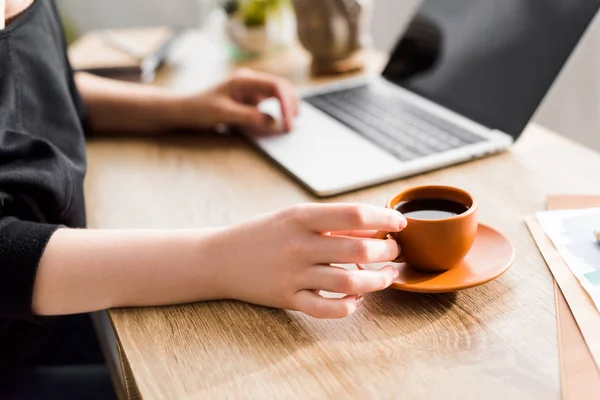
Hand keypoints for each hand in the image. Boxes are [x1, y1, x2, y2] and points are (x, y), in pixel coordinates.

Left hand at [178, 69, 298, 133]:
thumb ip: (250, 117)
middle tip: (294, 124)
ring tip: (291, 123)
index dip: (286, 104)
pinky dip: (278, 111)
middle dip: (291, 103)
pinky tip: (280, 122)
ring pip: (278, 94)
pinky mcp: (249, 99)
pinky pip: (269, 102)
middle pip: (281, 87)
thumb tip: (274, 122)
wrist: (184, 111)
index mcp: (245, 80)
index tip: (288, 122)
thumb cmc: (200, 110)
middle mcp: (250, 80)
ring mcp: (250, 89)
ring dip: (287, 106)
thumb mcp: (224, 114)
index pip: (275, 86)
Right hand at [207, 203, 406, 317]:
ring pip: (350, 285)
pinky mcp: (288, 299)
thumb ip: (332, 222)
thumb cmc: (264, 233)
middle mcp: (299, 245)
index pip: (354, 215)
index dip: (384, 219)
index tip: (399, 223)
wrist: (220, 258)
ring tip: (386, 276)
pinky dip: (349, 307)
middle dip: (387, 252)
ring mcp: (293, 275)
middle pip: (359, 252)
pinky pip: (328, 310)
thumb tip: (376, 229)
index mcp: (301, 217)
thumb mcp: (294, 217)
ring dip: (378, 281)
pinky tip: (356, 300)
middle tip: (394, 251)